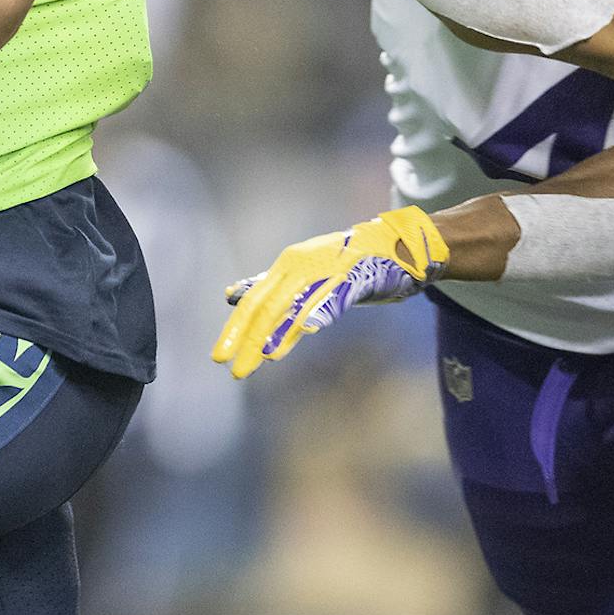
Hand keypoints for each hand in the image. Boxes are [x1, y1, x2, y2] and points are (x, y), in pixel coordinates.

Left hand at [211, 206, 449, 379]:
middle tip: (234, 369)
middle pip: (266, 306)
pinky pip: (331, 299)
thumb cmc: (344, 263)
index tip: (219, 357)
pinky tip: (308, 330)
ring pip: (294, 305)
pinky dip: (317, 315)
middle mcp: (299, 265)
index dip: (235, 330)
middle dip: (247, 339)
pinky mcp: (352, 277)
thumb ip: (268, 284)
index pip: (253, 301)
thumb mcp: (301, 272)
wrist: (394, 245)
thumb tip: (231, 294)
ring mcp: (324, 270)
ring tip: (263, 357)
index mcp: (285, 266)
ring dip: (278, 333)